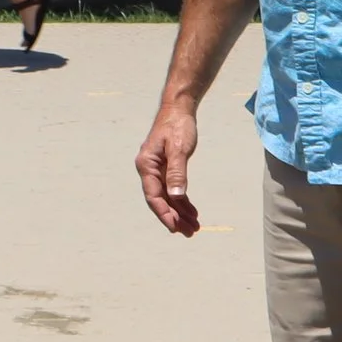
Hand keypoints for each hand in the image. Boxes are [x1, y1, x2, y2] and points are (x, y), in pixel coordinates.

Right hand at [135, 104, 200, 235]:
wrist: (178, 109)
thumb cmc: (177, 126)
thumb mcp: (179, 149)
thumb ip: (177, 173)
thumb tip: (177, 197)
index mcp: (147, 165)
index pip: (154, 196)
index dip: (164, 213)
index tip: (176, 227)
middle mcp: (149, 169)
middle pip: (160, 200)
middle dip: (175, 217)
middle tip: (190, 232)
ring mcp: (157, 169)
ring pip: (167, 196)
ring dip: (180, 211)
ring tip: (194, 226)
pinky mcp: (166, 167)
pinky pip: (173, 189)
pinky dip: (182, 201)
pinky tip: (192, 211)